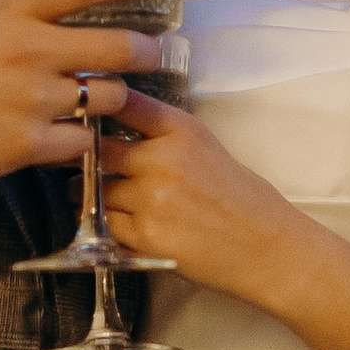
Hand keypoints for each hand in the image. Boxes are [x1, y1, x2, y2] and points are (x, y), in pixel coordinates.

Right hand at [0, 0, 157, 184]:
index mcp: (11, 10)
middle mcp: (31, 52)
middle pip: (116, 47)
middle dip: (147, 49)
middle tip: (156, 50)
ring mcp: (33, 100)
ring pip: (105, 96)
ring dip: (114, 95)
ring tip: (112, 95)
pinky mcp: (28, 144)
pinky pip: (80, 141)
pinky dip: (84, 137)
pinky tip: (80, 133)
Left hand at [95, 91, 294, 299]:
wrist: (265, 246)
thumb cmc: (238, 196)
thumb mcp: (204, 146)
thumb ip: (161, 134)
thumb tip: (108, 127)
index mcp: (182, 130)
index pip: (125, 103)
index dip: (100, 105)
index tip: (87, 112)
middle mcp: (163, 159)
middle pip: (99, 150)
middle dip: (88, 159)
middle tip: (84, 164)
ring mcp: (151, 199)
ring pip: (95, 190)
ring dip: (92, 195)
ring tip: (103, 198)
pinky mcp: (144, 236)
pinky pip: (105, 223)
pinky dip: (107, 224)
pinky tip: (123, 222)